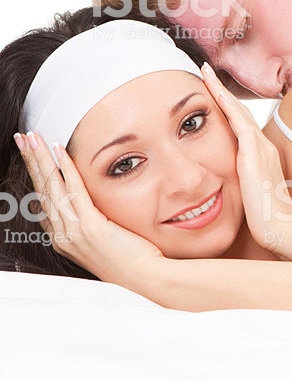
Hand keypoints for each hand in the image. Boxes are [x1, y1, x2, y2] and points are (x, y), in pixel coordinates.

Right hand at [14, 131, 163, 282]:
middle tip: (22, 138)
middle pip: (41, 190)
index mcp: (64, 238)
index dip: (36, 175)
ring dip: (41, 159)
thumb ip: (94, 221)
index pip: (43, 200)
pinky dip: (66, 169)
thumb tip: (93, 204)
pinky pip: (74, 191)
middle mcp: (63, 235)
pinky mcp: (90, 227)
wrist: (145, 278)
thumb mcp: (105, 238)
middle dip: (31, 161)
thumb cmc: (132, 259)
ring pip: (51, 187)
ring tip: (32, 138)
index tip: (31, 153)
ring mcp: (74, 232)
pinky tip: (59, 151)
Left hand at [200, 63, 291, 255]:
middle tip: (206, 72)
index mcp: (262, 156)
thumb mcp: (251, 196)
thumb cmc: (266, 220)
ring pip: (237, 111)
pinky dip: (225, 103)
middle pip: (239, 112)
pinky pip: (237, 121)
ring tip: (205, 73)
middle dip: (222, 91)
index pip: (241, 125)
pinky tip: (213, 90)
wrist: (281, 230)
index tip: (211, 91)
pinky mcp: (253, 154)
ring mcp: (260, 148)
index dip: (226, 106)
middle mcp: (263, 146)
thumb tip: (229, 187)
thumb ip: (242, 185)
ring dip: (220, 90)